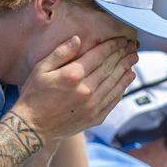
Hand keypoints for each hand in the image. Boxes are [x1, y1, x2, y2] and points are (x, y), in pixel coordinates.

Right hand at [15, 36, 137, 139]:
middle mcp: (86, 90)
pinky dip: (122, 88)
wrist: (33, 127)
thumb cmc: (34, 95)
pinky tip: (126, 79)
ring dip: (126, 70)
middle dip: (123, 55)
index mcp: (73, 75)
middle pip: (110, 68)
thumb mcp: (41, 69)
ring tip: (133, 60)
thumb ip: (60, 53)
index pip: (99, 56)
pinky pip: (113, 100)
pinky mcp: (95, 117)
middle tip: (132, 47)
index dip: (112, 46)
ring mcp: (92, 106)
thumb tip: (78, 39)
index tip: (122, 39)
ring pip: (115, 83)